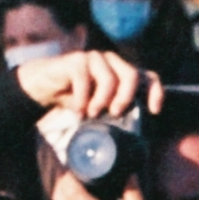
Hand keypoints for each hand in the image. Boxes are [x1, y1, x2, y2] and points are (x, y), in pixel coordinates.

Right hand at [15, 50, 155, 120]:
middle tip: (114, 113)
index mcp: (122, 73)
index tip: (153, 111)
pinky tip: (76, 110)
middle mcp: (111, 62)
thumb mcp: (98, 108)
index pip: (149, 77)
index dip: (155, 92)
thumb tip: (133, 141)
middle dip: (126, 98)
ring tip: (91, 114)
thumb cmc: (75, 100)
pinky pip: (84, 79)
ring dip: (101, 100)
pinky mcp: (76, 60)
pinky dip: (81, 98)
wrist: (42, 87)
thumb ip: (114, 114)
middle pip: (132, 75)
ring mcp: (94, 58)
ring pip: (109, 78)